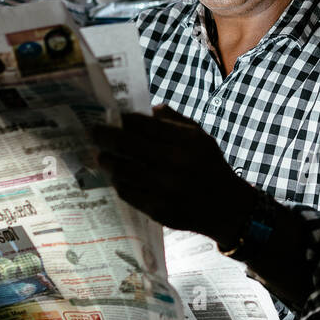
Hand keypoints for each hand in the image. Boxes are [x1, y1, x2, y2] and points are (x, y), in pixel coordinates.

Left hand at [93, 104, 254, 244]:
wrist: (227, 208)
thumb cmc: (210, 167)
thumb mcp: (201, 137)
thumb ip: (173, 120)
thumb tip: (145, 110)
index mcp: (186, 142)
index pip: (142, 123)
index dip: (122, 118)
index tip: (110, 116)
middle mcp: (174, 164)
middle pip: (126, 143)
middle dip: (103, 136)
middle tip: (92, 132)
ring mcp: (164, 188)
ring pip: (121, 169)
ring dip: (106, 160)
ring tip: (101, 156)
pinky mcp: (157, 209)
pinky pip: (127, 192)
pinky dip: (118, 182)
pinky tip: (117, 177)